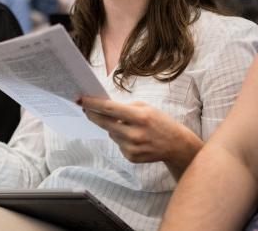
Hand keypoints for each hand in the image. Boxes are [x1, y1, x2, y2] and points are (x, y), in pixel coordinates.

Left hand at [78, 97, 201, 167]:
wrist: (176, 145)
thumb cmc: (159, 122)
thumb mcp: (146, 108)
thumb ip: (125, 107)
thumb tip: (102, 107)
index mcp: (140, 117)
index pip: (109, 109)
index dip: (93, 104)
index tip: (81, 99)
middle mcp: (135, 134)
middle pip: (104, 123)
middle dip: (92, 114)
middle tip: (85, 108)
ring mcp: (132, 148)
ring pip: (110, 133)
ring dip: (113, 128)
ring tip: (128, 126)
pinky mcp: (131, 157)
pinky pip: (117, 144)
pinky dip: (121, 139)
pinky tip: (135, 139)